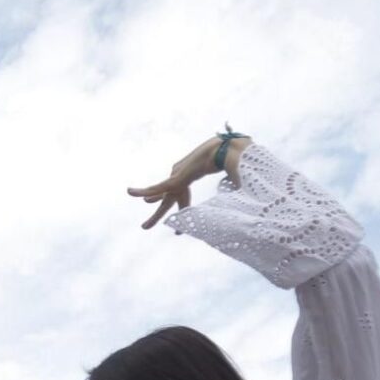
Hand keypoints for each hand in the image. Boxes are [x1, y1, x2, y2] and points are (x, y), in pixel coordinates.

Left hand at [128, 132, 250, 229]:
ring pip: (161, 197)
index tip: (178, 229)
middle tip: (146, 226)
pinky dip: (143, 191)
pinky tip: (130, 193)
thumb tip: (250, 201)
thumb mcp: (233, 182)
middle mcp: (182, 175)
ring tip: (144, 227)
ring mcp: (178, 176)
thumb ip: (234, 190)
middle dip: (159, 212)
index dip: (181, 209)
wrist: (229, 150)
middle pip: (168, 198)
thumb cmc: (234, 162)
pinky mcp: (176, 178)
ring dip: (154, 213)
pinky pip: (157, 187)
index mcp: (193, 175)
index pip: (183, 197)